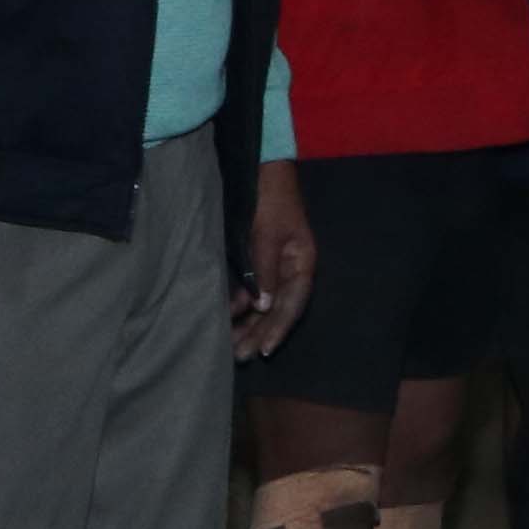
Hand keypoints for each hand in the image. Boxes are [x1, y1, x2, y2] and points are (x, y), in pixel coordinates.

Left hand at [238, 158, 316, 356]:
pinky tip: (226, 319)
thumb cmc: (270, 199)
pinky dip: (238, 307)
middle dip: (259, 333)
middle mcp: (290, 270)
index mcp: (302, 263)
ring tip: (231, 346)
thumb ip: (265, 270)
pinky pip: (249, 291)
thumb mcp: (268, 233)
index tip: (265, 350)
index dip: (279, 328)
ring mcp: (273, 267)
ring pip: (262, 304)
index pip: (293, 304)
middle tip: (240, 356)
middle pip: (276, 310)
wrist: (260, 171)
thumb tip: (262, 307)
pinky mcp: (256, 262)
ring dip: (247, 325)